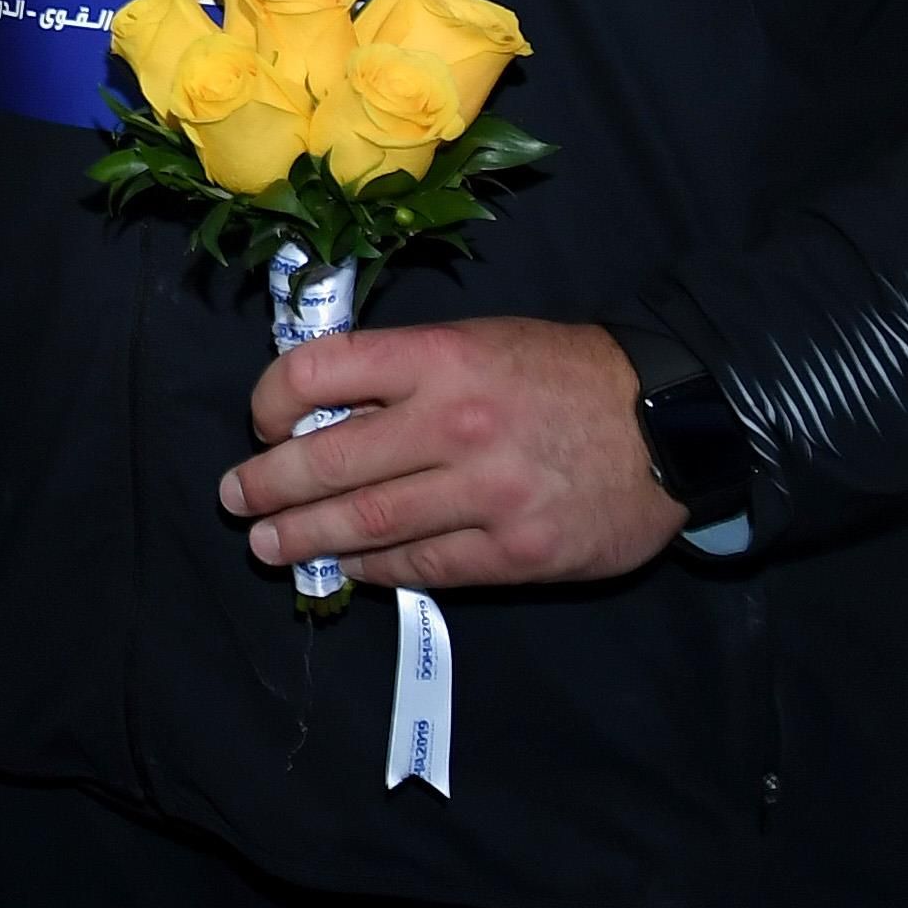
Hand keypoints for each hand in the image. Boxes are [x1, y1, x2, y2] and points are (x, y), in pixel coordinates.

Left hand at [219, 315, 685, 591]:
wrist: (672, 423)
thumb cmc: (563, 373)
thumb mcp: (480, 340)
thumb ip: (405, 372)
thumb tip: (321, 411)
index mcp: (442, 356)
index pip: (322, 371)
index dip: (273, 400)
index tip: (262, 423)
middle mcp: (456, 424)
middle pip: (332, 460)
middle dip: (270, 484)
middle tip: (235, 498)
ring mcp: (488, 493)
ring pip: (369, 522)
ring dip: (306, 536)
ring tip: (268, 543)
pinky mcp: (515, 551)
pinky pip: (423, 564)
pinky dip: (374, 566)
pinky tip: (346, 566)